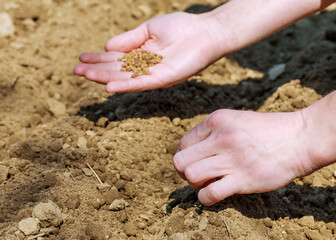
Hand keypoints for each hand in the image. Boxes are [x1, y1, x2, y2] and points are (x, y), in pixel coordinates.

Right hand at [74, 12, 222, 91]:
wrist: (205, 32)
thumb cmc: (180, 27)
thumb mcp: (148, 29)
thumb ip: (128, 39)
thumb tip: (106, 46)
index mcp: (140, 55)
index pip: (115, 59)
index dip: (98, 59)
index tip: (80, 59)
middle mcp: (145, 67)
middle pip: (117, 70)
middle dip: (97, 70)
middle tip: (76, 71)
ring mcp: (154, 74)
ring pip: (126, 78)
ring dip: (106, 78)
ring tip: (86, 76)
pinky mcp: (164, 79)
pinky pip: (142, 84)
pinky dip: (126, 85)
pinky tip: (110, 87)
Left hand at [173, 109, 312, 205]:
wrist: (301, 138)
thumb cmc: (269, 131)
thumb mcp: (236, 120)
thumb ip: (214, 132)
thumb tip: (195, 151)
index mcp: (217, 120)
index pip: (183, 143)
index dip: (187, 156)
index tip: (199, 161)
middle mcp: (221, 137)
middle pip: (180, 161)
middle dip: (185, 172)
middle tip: (200, 175)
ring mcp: (231, 158)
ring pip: (190, 176)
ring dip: (196, 184)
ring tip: (209, 183)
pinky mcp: (243, 179)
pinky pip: (209, 194)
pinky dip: (206, 198)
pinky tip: (216, 193)